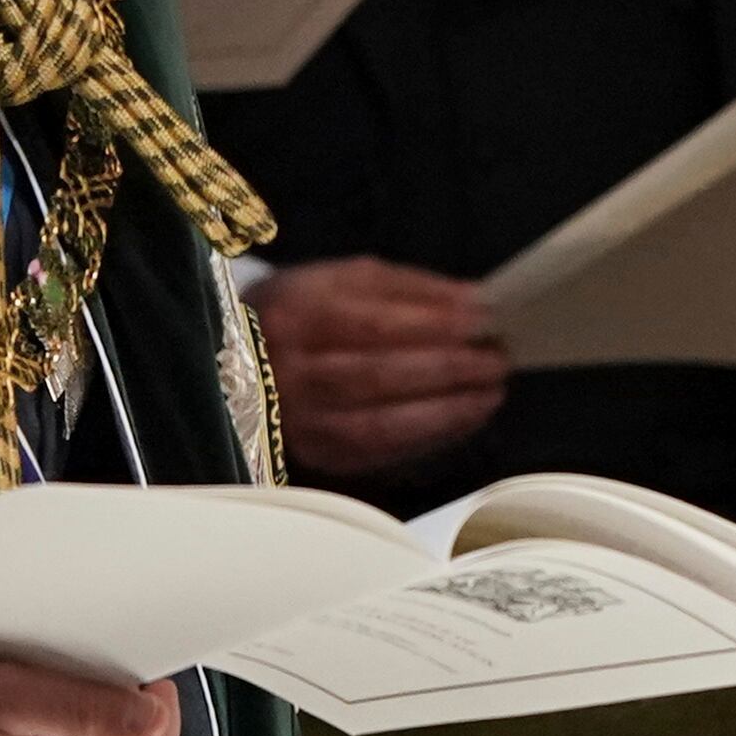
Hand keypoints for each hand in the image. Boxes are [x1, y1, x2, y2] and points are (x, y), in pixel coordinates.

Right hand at [254, 256, 508, 479]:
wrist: (237, 358)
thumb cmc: (306, 309)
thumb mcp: (344, 279)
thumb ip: (410, 288)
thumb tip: (475, 302)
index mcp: (297, 315)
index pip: (374, 324)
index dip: (434, 324)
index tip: (485, 319)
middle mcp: (291, 373)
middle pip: (378, 376)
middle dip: (448, 369)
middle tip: (498, 360)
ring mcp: (301, 422)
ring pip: (380, 425)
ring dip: (447, 410)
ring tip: (491, 392)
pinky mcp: (318, 456)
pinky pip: (382, 452)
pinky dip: (431, 436)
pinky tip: (465, 417)